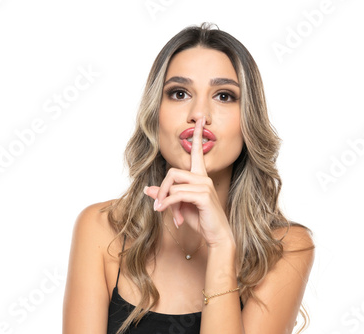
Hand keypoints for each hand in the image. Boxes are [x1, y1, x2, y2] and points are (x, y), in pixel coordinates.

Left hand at [143, 116, 233, 246]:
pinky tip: (174, 217)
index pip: (198, 151)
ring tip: (168, 214)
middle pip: (172, 172)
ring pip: (173, 184)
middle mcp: (203, 178)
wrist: (216, 235)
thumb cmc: (201, 219)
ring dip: (164, 201)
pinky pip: (177, 195)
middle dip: (161, 189)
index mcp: (200, 176)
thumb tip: (147, 189)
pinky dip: (169, 205)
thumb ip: (165, 195)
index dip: (197, 135)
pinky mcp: (204, 196)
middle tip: (158, 205)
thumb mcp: (179, 206)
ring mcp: (205, 186)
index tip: (200, 120)